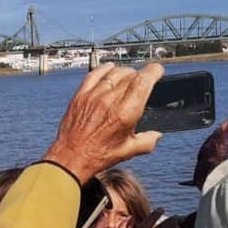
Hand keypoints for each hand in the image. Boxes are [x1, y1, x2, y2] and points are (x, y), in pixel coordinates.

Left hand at [43, 62, 164, 183]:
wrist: (70, 159)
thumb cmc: (97, 156)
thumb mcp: (127, 151)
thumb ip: (147, 141)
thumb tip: (156, 135)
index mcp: (125, 113)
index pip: (143, 81)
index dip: (154, 71)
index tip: (158, 72)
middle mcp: (109, 101)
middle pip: (130, 75)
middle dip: (140, 75)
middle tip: (143, 81)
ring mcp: (93, 97)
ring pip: (114, 73)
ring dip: (125, 72)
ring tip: (129, 77)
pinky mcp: (80, 96)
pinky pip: (94, 74)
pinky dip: (104, 69)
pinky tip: (109, 69)